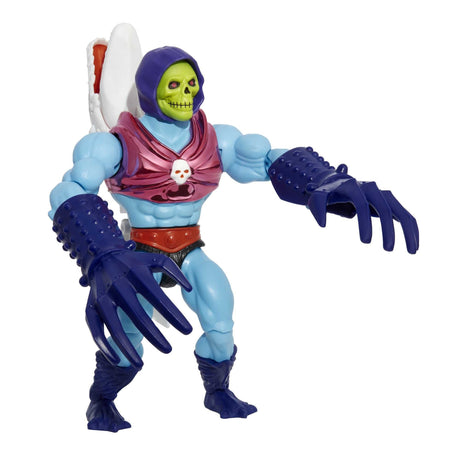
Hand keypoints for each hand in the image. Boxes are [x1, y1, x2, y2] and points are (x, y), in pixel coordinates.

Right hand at [85, 249, 192, 369]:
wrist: (101, 257)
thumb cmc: (134, 262)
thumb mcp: (155, 260)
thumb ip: (174, 271)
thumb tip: (190, 289)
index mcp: (136, 273)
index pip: (158, 297)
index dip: (173, 314)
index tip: (187, 330)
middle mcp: (119, 285)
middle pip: (136, 314)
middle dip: (153, 334)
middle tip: (168, 350)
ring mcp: (103, 297)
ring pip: (113, 326)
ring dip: (126, 347)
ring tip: (140, 365)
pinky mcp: (90, 307)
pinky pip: (95, 329)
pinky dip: (104, 345)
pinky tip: (117, 358)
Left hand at [308, 178, 418, 253]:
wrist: (338, 182)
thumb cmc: (326, 193)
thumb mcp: (317, 197)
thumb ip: (317, 207)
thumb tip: (323, 225)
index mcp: (354, 187)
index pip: (361, 205)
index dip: (364, 223)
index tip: (365, 242)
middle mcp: (372, 188)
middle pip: (384, 208)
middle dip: (387, 229)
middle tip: (387, 250)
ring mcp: (383, 194)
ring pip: (400, 211)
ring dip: (407, 230)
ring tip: (412, 251)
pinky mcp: (390, 202)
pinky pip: (404, 214)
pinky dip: (411, 228)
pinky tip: (414, 245)